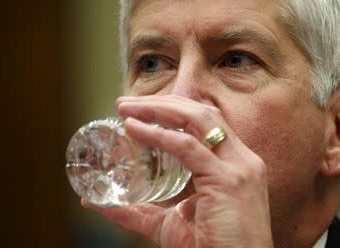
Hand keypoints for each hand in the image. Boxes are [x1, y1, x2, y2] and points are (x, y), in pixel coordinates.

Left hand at [83, 95, 272, 247]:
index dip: (173, 110)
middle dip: (163, 103)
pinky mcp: (228, 180)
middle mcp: (242, 159)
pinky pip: (188, 148)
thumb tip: (97, 203)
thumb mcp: (171, 223)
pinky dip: (159, 135)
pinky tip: (136, 129)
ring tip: (127, 109)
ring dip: (160, 109)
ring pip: (198, 119)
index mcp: (235, 164)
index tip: (140, 109)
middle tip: (126, 103)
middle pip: (202, 113)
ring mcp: (238, 167)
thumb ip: (139, 211)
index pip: (206, 122)